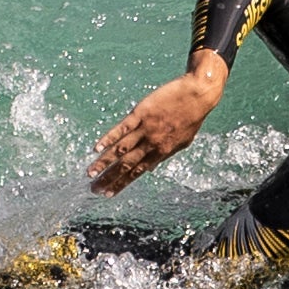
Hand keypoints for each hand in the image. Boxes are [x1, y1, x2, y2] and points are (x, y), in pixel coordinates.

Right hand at [87, 64, 228, 192]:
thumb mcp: (182, 142)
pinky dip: (109, 139)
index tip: (108, 194)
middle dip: (109, 179)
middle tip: (94, 189)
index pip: (137, 172)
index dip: (121, 184)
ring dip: (104, 162)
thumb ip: (164, 155)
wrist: (198, 94)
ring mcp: (146, 129)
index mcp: (161, 152)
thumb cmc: (191, 117)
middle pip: (126, 165)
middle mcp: (152, 144)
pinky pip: (122, 129)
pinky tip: (96, 148)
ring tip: (90, 172)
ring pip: (121, 149)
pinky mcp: (141, 113)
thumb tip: (150, 169)